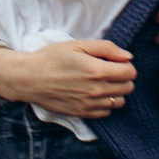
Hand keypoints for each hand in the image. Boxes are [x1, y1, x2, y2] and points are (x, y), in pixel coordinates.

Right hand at [2, 39, 136, 120]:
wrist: (29, 78)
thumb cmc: (52, 58)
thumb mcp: (78, 44)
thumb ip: (106, 48)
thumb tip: (127, 56)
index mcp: (98, 70)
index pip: (130, 72)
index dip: (125, 65)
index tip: (114, 62)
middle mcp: (97, 90)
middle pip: (128, 88)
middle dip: (122, 78)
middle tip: (108, 71)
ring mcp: (90, 105)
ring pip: (119, 102)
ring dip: (115, 92)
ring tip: (101, 83)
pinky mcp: (82, 114)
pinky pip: (106, 113)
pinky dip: (105, 104)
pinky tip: (93, 94)